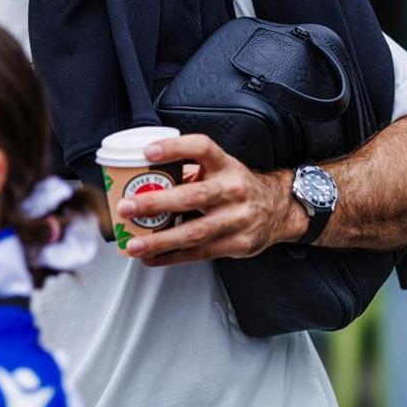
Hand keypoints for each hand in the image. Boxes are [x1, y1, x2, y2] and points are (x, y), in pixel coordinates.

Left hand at [118, 134, 306, 265]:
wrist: (279, 210)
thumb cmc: (237, 187)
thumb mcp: (219, 169)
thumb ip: (188, 169)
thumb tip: (141, 174)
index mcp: (225, 165)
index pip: (201, 148)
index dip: (174, 148)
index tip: (148, 152)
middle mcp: (233, 190)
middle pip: (192, 196)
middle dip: (155, 203)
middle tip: (126, 207)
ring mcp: (237, 219)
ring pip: (194, 232)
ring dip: (159, 241)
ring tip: (133, 244)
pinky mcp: (237, 244)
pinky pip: (199, 253)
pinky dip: (171, 257)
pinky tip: (151, 258)